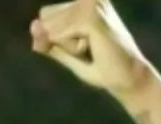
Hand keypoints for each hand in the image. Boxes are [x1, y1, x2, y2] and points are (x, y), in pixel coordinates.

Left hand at [31, 1, 160, 102]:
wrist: (128, 79)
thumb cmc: (101, 67)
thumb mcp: (67, 53)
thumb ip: (48, 41)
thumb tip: (33, 26)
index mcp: (86, 1)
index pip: (45, 15)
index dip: (54, 36)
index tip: (83, 44)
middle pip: (45, 20)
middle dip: (60, 40)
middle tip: (90, 47)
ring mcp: (91, 4)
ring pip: (51, 28)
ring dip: (67, 45)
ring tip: (93, 47)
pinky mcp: (92, 17)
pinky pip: (58, 35)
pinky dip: (71, 49)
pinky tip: (93, 48)